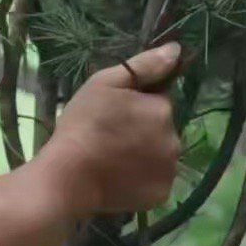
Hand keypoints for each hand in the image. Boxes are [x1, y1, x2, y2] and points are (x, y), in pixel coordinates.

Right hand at [42, 42, 182, 215]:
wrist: (68, 177)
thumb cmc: (83, 125)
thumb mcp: (104, 84)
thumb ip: (143, 66)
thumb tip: (176, 50)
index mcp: (162, 110)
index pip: (159, 101)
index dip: (137, 106)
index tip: (115, 114)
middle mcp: (175, 140)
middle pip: (162, 129)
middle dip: (144, 130)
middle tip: (112, 137)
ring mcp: (169, 170)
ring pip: (161, 155)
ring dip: (145, 154)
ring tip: (114, 160)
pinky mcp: (161, 195)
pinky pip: (157, 180)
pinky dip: (143, 178)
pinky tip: (121, 177)